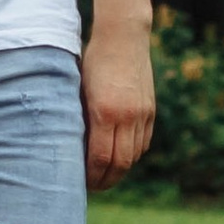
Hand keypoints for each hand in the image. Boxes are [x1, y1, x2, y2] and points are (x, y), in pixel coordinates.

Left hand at [82, 23, 155, 189]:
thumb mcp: (79, 90)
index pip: (100, 158)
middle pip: (120, 164)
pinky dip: (132, 154)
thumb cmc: (92, 61)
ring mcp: (142, 114)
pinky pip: (143, 143)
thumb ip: (80, 119)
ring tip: (105, 175)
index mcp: (104, 112)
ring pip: (134, 156)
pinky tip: (119, 155)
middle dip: (106, 180)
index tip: (81, 183)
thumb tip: (73, 150)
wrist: (123, 37)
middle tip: (92, 186)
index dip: (91, 177)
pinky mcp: (150, 110)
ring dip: (120, 170)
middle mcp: (127, 116)